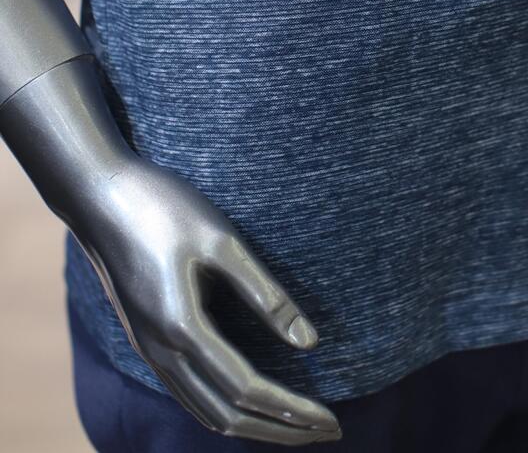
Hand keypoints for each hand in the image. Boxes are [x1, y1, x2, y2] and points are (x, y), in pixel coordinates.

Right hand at [70, 156, 342, 443]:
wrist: (98, 195)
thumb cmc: (163, 207)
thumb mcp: (221, 239)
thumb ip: (265, 293)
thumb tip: (310, 343)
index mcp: (183, 328)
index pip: (246, 390)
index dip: (292, 410)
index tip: (332, 419)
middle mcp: (161, 351)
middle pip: (226, 415)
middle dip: (280, 429)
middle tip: (329, 431)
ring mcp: (149, 349)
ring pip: (204, 411)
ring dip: (253, 426)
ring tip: (297, 426)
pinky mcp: (146, 339)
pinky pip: (188, 394)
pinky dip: (224, 409)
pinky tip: (248, 401)